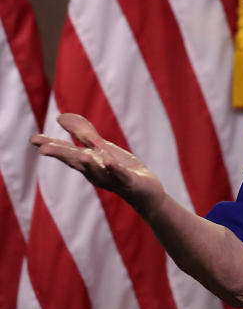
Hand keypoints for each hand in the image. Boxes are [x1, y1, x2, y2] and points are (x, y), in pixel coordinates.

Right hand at [31, 113, 163, 214]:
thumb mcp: (101, 148)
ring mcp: (111, 177)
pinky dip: (114, 168)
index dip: (51, 145)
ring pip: (97, 171)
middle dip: (61, 155)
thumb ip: (83, 133)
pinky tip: (109, 161)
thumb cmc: (120, 169)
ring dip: (88, 164)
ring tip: (80, 155)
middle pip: (76, 162)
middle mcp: (95, 172)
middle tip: (43, 149)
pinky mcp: (128, 181)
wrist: (145, 191)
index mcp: (87, 163)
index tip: (33, 139)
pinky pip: (120, 174)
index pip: (67, 152)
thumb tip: (59, 117)